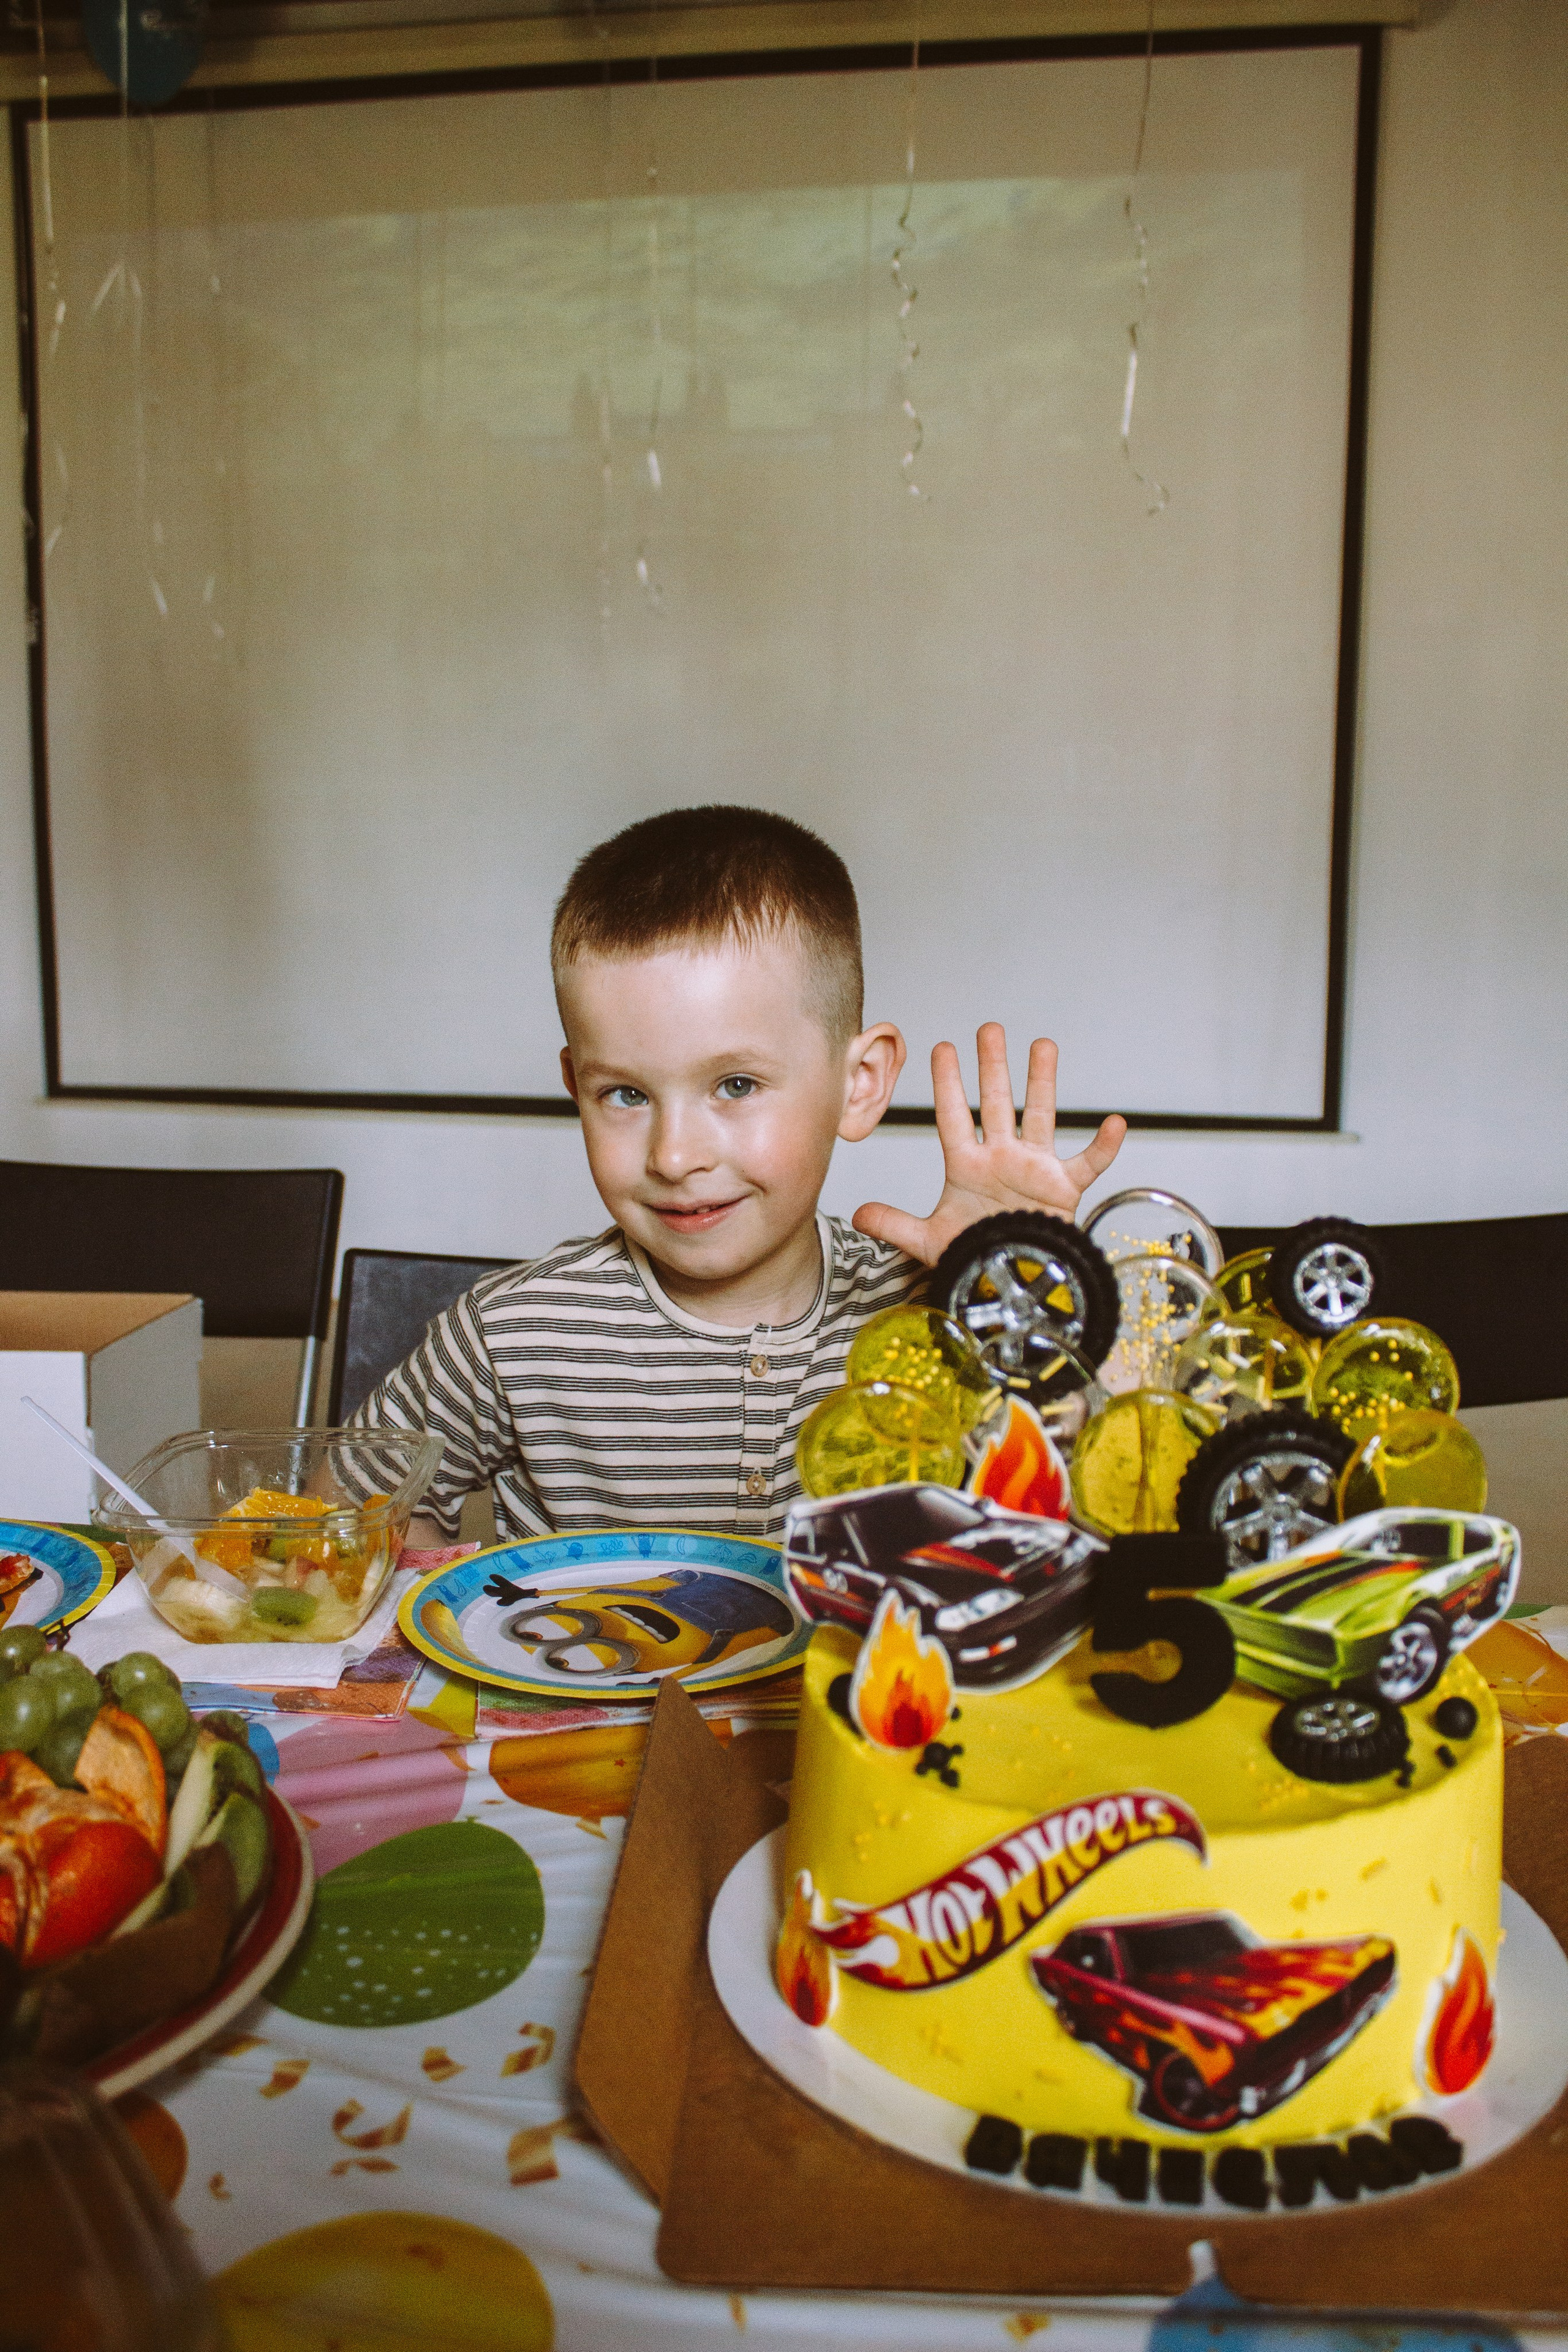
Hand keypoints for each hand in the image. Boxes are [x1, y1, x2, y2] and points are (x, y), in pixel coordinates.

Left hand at [852, 1027, 1126, 1267]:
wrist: (1010, 1280)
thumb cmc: (974, 1255)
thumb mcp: (928, 1241)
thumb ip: (895, 1225)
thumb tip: (858, 1213)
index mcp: (967, 1166)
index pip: (953, 1116)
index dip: (947, 1084)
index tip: (942, 1048)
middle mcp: (1001, 1158)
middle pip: (996, 1103)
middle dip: (992, 1066)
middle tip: (989, 1029)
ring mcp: (1034, 1168)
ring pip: (1040, 1116)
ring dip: (1042, 1082)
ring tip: (1042, 1046)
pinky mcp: (1064, 1188)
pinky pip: (1088, 1163)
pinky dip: (1103, 1146)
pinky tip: (1114, 1123)